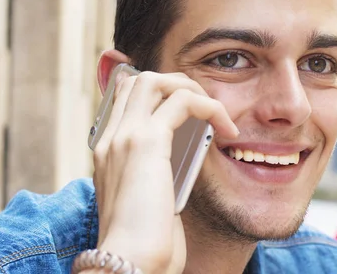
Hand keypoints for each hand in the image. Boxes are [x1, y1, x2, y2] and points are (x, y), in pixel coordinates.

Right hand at [92, 71, 238, 273]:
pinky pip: (184, 101)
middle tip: (204, 105)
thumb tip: (186, 154)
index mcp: (108, 152)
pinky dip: (211, 107)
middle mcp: (111, 138)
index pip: (125, 98)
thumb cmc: (145, 242)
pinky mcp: (146, 142)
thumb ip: (159, 171)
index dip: (158, 93)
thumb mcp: (150, 199)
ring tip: (216, 112)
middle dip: (177, 82)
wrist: (131, 262)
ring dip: (192, 89)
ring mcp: (125, 137)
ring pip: (156, 80)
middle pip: (138, 80)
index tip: (187, 107)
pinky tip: (228, 130)